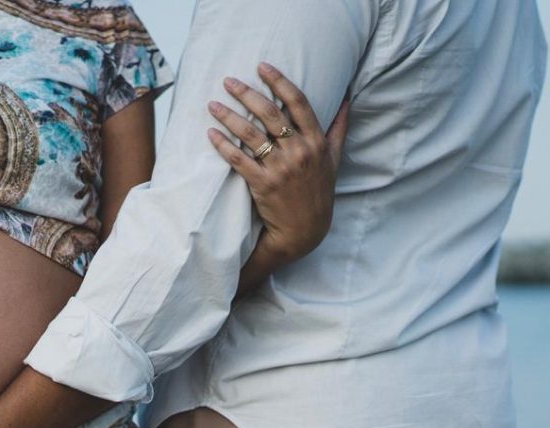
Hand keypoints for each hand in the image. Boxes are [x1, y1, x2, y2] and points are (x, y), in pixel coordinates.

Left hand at [208, 63, 348, 285]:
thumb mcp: (334, 160)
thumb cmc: (318, 192)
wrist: (305, 230)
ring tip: (212, 104)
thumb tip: (347, 100)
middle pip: (270, 114)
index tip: (262, 66)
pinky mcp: (263, 185)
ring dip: (229, 116)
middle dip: (246, 94)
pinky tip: (211, 134)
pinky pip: (239, 160)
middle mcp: (299, 152)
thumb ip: (337, 129)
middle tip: (228, 81)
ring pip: (251, 135)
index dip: (279, 82)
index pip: (298, 103)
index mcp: (316, 142)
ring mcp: (281, 169)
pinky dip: (223, 146)